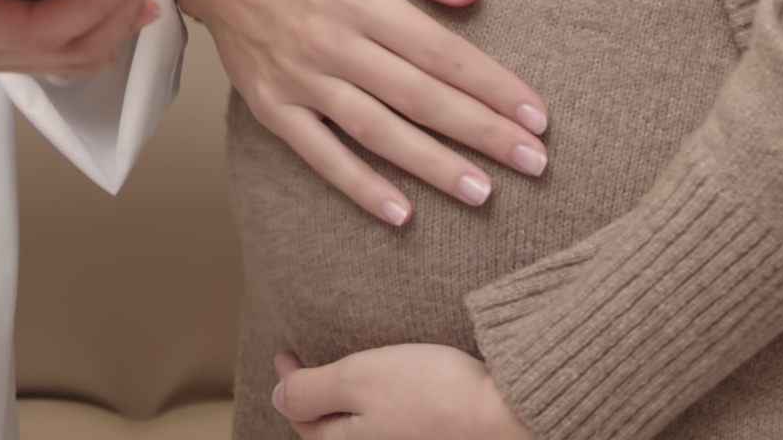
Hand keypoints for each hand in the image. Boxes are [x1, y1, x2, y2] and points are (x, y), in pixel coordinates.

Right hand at [178, 0, 549, 223]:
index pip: (439, 51)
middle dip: (481, 133)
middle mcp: (331, 44)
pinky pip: (320, 154)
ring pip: (377, 132)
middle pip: (419, 98)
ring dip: (432, 167)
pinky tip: (400, 213)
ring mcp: (300, 80)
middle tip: (534, 162)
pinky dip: (358, 186)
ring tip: (483, 192)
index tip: (537, 114)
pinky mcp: (274, 107)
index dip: (491, 85)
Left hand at [269, 346, 535, 437]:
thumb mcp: (357, 380)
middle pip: (333, 432)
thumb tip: (276, 399)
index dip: (289, 384)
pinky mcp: (436, 439)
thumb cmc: (431, 393)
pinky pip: (395, 427)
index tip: (286, 351)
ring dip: (348, 409)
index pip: (304, 422)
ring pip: (364, 431)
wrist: (506, 412)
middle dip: (315, 401)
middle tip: (307, 365)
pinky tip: (392, 392)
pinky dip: (380, 411)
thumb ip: (310, 391)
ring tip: (345, 378)